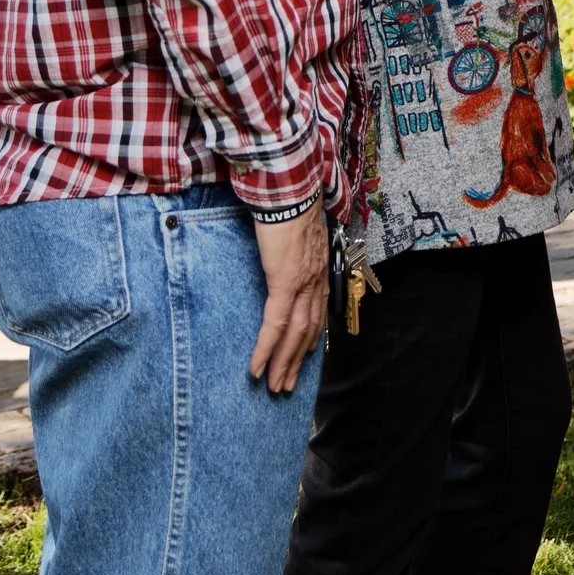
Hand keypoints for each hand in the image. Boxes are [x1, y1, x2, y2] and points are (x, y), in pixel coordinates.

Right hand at [249, 201, 328, 393]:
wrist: (289, 188)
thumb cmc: (287, 204)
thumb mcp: (296, 232)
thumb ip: (293, 249)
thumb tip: (284, 254)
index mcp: (316, 270)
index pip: (315, 313)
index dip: (310, 338)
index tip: (304, 356)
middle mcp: (314, 281)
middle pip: (308, 331)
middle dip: (296, 361)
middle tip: (287, 385)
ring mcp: (302, 283)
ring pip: (294, 335)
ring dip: (283, 364)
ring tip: (274, 386)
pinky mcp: (285, 282)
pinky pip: (275, 325)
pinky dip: (265, 350)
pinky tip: (257, 368)